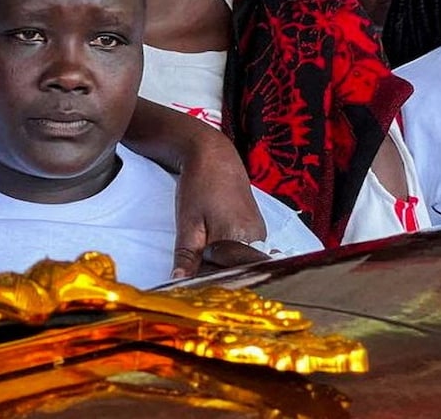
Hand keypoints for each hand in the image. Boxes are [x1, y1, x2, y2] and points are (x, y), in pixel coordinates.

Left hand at [173, 133, 266, 277]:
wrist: (215, 157)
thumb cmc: (199, 186)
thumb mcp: (187, 223)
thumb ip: (186, 255)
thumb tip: (179, 281)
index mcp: (238, 237)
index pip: (224, 275)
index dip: (206, 282)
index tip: (190, 283)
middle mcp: (256, 238)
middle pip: (235, 271)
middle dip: (214, 275)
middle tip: (193, 272)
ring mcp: (260, 234)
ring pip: (239, 262)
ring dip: (221, 266)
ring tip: (203, 258)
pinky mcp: (258, 230)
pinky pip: (244, 252)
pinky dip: (228, 256)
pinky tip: (213, 250)